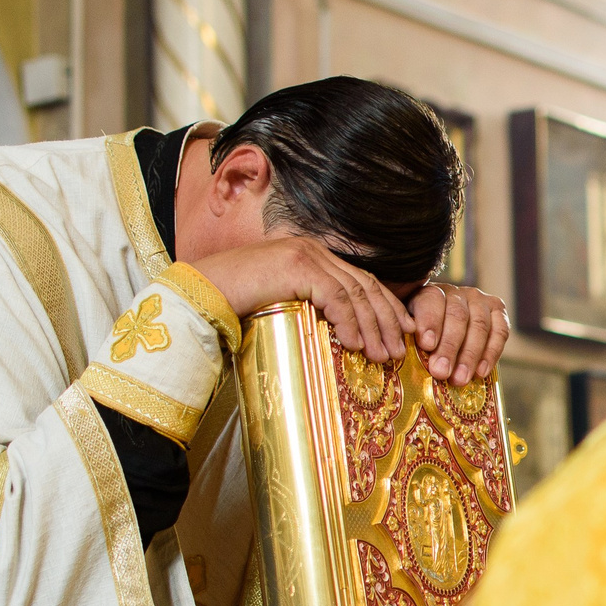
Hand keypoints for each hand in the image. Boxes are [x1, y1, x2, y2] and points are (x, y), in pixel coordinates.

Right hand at [191, 235, 415, 361]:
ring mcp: (306, 255)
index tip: (404, 330)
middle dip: (387, 319)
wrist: (200, 292)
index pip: (360, 280)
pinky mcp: (297, 267)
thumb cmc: (233, 304)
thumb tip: (338, 336)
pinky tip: (356, 345)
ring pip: (355, 293)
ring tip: (383, 355)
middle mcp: (313, 250)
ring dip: (373, 327)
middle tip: (401, 349)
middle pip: (365, 285)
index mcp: (311, 256)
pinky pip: (335, 297)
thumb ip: (308, 307)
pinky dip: (350, 322)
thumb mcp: (280, 302)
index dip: (387, 305)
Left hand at [408, 285, 511, 384]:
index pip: (431, 302)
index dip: (430, 322)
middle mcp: (457, 293)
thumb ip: (408, 337)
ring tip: (460, 378)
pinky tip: (481, 372)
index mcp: (430, 293)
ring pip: (479, 325)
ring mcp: (480, 300)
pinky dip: (491, 353)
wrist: (447, 327)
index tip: (427, 344)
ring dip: (470, 355)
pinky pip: (500, 332)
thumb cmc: (425, 334)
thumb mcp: (410, 331)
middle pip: (457, 317)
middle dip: (449, 347)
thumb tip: (405, 354)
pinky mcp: (498, 312)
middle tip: (441, 372)